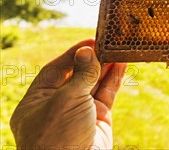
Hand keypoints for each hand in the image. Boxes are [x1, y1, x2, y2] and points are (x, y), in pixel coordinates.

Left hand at [10, 39, 126, 148]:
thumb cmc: (59, 138)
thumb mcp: (67, 100)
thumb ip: (81, 74)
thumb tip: (87, 50)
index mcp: (36, 102)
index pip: (54, 70)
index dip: (73, 54)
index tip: (91, 41)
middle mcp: (57, 106)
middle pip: (76, 75)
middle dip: (92, 58)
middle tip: (107, 42)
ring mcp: (79, 112)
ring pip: (94, 83)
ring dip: (106, 66)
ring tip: (118, 48)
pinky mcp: (98, 119)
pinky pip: (107, 94)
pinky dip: (115, 78)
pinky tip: (122, 64)